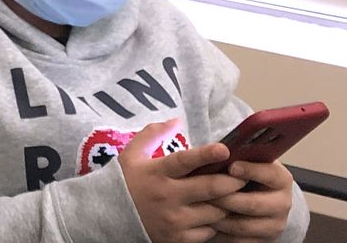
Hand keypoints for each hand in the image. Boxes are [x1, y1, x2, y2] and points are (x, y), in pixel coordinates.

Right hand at [122, 119, 246, 242]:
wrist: (107, 216)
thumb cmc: (125, 182)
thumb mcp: (131, 155)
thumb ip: (152, 134)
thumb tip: (176, 120)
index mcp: (156, 173)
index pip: (184, 161)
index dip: (206, 154)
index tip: (225, 149)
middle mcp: (167, 197)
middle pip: (210, 188)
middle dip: (233, 181)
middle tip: (245, 176)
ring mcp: (174, 221)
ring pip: (216, 212)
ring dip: (228, 203)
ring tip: (236, 196)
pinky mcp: (179, 239)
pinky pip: (210, 232)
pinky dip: (216, 223)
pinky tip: (216, 215)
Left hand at [206, 159, 294, 239]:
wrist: (254, 195)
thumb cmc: (243, 173)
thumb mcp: (246, 160)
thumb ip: (238, 156)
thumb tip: (219, 148)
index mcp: (280, 179)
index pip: (270, 174)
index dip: (251, 170)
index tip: (231, 166)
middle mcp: (282, 203)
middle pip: (252, 204)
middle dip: (226, 198)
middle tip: (204, 192)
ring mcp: (274, 224)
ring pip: (243, 225)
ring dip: (219, 217)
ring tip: (199, 207)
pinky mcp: (263, 240)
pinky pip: (239, 241)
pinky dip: (221, 233)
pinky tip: (206, 223)